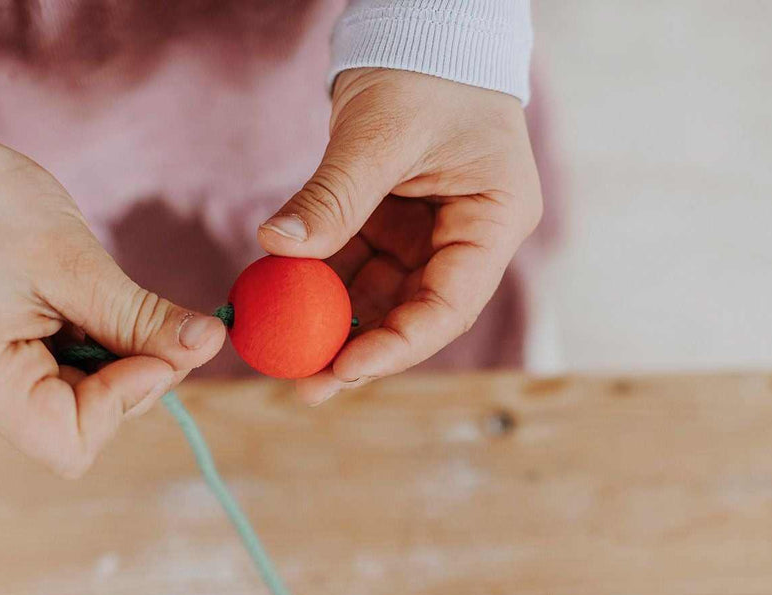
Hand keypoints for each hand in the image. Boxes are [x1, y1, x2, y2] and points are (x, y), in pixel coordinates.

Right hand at [0, 129, 225, 476]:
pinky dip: (76, 352)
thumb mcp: (73, 260)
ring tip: (76, 297)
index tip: (153, 344)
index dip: (125, 400)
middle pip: (79, 425)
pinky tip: (60, 307)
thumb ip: (141, 318)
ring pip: (71, 405)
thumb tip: (208, 345)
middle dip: (122, 375)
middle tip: (127, 311)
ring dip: (102, 361)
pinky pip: (50, 383)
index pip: (74, 442)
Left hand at [258, 68, 541, 403]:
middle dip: (357, 348)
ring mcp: (429, 234)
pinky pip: (355, 266)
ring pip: (379, 297)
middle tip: (303, 383)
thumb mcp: (380, 132)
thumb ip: (334, 196)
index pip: (450, 305)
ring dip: (331, 322)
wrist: (421, 21)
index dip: (398, 345)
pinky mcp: (394, 224)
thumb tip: (277, 248)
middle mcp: (467, 238)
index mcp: (494, 221)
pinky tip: (279, 300)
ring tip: (281, 351)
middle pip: (413, 313)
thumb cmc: (425, 64)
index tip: (343, 367)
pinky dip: (318, 283)